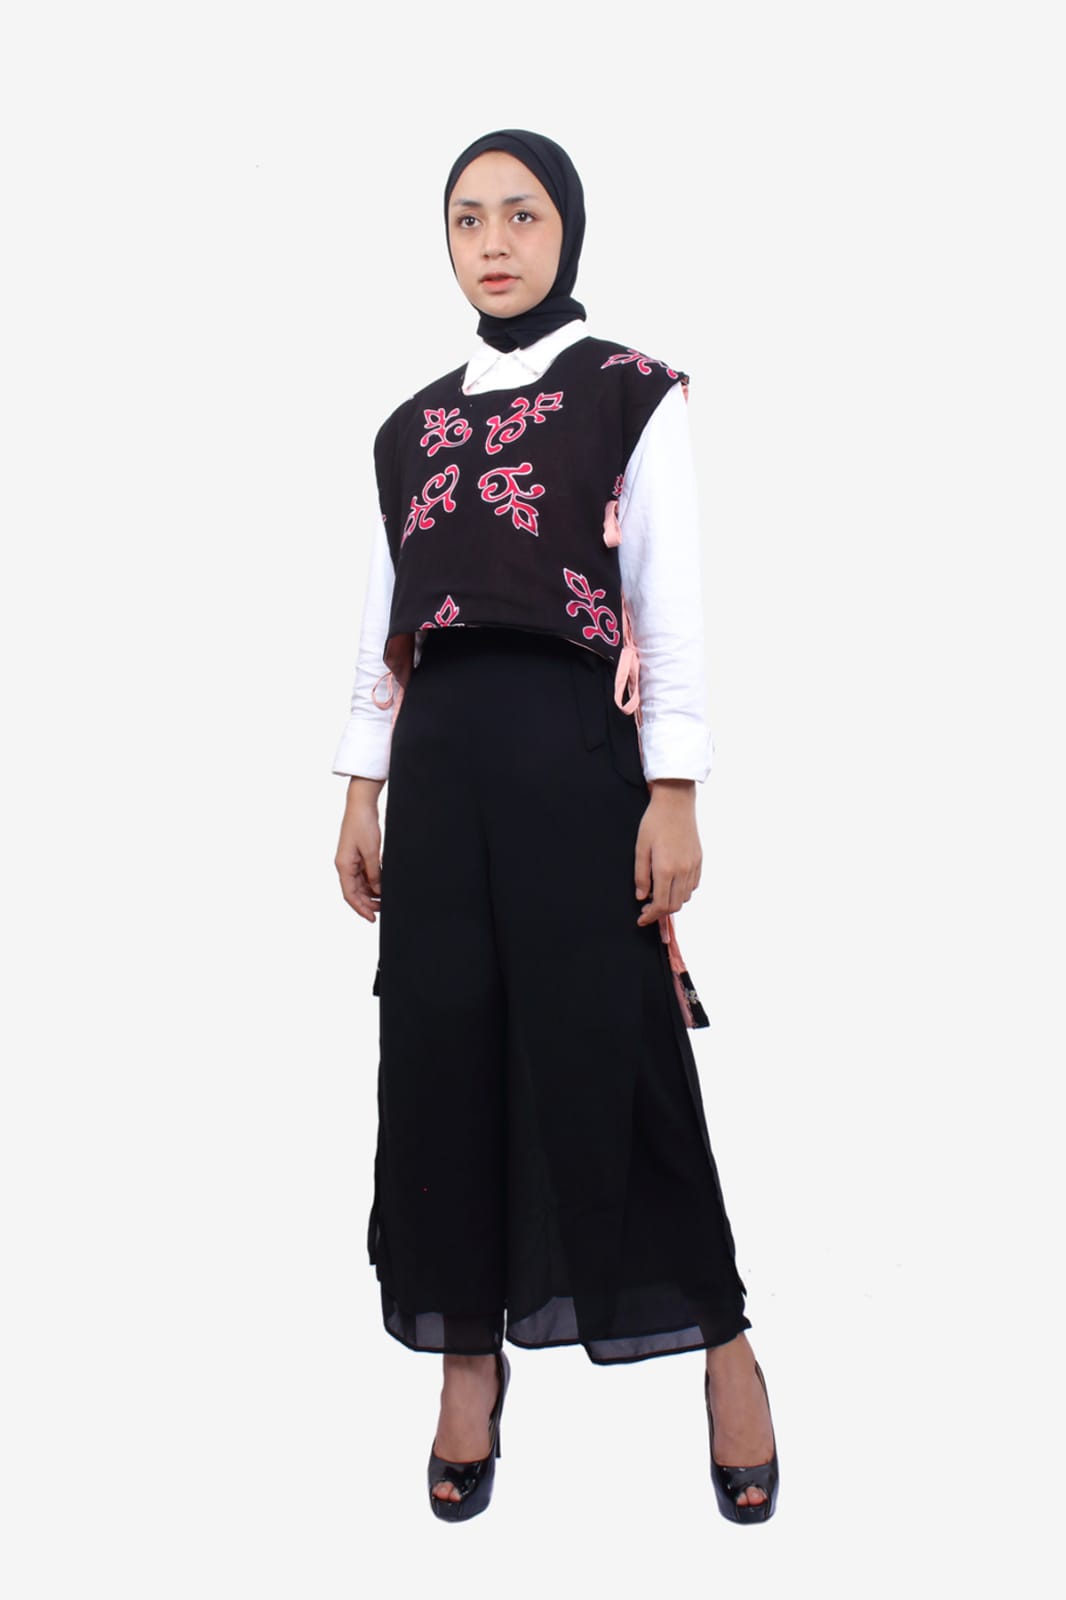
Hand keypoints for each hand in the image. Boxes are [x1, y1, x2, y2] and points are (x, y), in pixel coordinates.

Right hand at [335, 777, 384, 920]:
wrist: (361, 804)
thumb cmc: (363, 824)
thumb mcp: (371, 851)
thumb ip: (374, 873)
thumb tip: (378, 890)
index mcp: (344, 866)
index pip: (350, 895)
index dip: (360, 908)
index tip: (372, 918)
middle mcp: (345, 865)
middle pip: (355, 892)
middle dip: (367, 903)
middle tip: (383, 911)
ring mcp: (351, 860)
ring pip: (360, 884)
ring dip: (371, 894)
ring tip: (385, 900)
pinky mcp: (358, 855)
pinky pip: (364, 874)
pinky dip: (373, 882)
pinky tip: (383, 886)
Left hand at [634, 779, 701, 926]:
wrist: (676, 803)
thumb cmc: (655, 822)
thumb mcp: (640, 848)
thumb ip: (641, 875)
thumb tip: (641, 896)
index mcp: (666, 869)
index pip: (660, 904)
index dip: (650, 916)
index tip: (642, 919)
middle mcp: (683, 870)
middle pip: (674, 905)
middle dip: (660, 912)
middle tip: (647, 909)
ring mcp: (693, 866)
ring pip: (685, 897)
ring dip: (672, 902)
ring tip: (658, 895)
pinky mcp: (699, 860)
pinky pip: (693, 885)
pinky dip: (682, 891)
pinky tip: (671, 884)